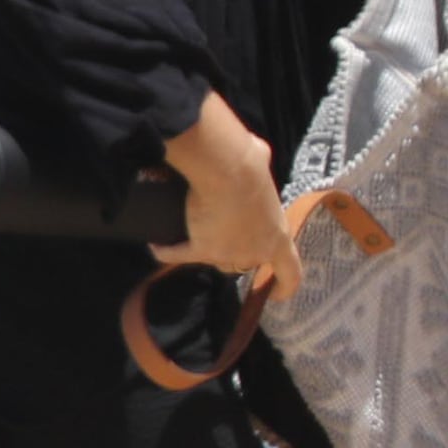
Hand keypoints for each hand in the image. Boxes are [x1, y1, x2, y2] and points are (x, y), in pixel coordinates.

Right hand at [151, 95, 298, 305]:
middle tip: (222, 233)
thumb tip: (256, 152)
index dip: (285, 285)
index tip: (277, 294)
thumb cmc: (251, 167)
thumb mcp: (267, 170)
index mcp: (278, 235)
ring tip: (192, 234)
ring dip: (204, 250)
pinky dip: (167, 252)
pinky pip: (180, 255)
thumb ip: (263, 168)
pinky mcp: (201, 250)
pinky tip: (157, 247)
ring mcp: (228, 254)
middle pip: (243, 262)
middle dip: (233, 251)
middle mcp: (255, 252)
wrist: (226, 170)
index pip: (290, 271)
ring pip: (215, 261)